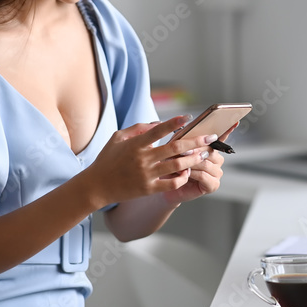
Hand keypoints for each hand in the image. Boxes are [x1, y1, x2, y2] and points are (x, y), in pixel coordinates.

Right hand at [84, 115, 215, 207]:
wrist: (96, 186)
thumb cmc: (107, 159)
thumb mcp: (118, 137)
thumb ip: (138, 128)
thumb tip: (158, 123)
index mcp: (136, 144)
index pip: (159, 130)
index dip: (175, 122)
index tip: (189, 117)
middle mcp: (142, 159)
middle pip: (174, 148)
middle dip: (195, 141)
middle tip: (210, 137)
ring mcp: (146, 175)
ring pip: (177, 166)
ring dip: (193, 159)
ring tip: (204, 154)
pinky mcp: (148, 189)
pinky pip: (171, 184)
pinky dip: (182, 177)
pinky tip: (188, 171)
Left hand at [160, 122, 237, 204]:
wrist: (167, 185)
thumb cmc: (172, 166)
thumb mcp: (177, 149)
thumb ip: (186, 142)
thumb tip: (192, 139)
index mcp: (211, 149)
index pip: (221, 137)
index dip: (228, 129)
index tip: (235, 121)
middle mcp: (217, 160)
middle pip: (210, 151)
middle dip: (195, 151)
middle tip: (181, 152)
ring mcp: (216, 172)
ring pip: (206, 163)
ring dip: (191, 163)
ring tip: (179, 164)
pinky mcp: (213, 185)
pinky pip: (204, 175)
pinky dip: (193, 174)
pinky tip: (185, 173)